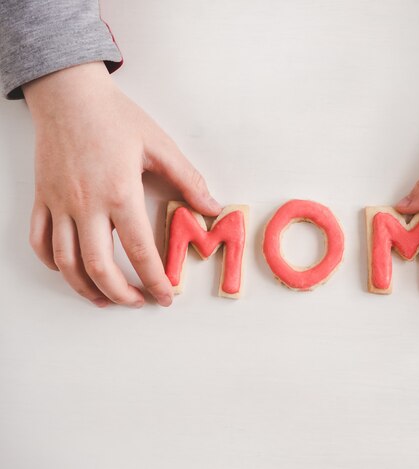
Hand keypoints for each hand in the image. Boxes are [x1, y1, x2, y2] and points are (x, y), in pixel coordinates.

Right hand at [25, 62, 220, 307]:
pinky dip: (54, 264)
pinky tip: (71, 271)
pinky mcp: (41, 198)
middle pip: (99, 267)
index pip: (140, 251)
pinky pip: (39, 241)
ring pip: (66, 262)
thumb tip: (212, 207)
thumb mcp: (159, 146)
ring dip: (86, 288)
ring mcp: (59, 203)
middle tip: (139, 302)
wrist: (69, 93)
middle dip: (122, 293)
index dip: (155, 281)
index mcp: (119, 193)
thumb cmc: (115, 117)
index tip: (166, 297)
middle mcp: (85, 204)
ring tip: (106, 299)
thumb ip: (188, 180)